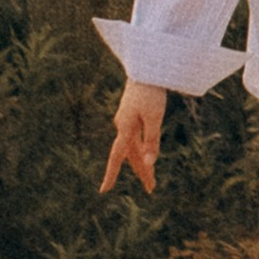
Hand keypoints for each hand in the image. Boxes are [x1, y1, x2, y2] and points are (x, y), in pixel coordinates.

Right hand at [101, 80, 167, 195]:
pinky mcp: (132, 116)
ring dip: (143, 163)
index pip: (116, 156)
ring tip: (152, 179)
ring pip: (134, 148)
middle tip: (151, 189)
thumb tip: (149, 164)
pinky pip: (136, 139)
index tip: (103, 191)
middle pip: (131, 155)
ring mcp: (126, 121)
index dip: (110, 174)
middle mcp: (123, 126)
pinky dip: (143, 150)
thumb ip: (152, 141)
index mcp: (125, 128)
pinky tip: (146, 156)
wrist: (146, 68)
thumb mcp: (155, 117)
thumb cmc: (151, 92)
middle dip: (142, 172)